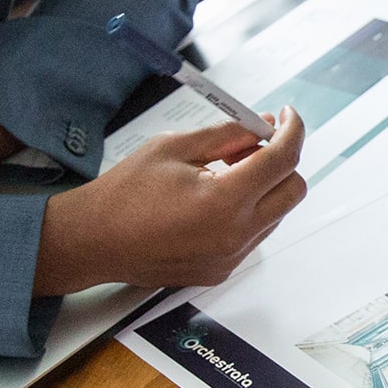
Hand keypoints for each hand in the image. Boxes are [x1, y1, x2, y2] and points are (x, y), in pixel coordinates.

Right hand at [32, 111, 306, 294]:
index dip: (292, 131)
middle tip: (248, 145)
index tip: (287, 116)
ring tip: (222, 173)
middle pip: (293, 190)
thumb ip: (227, 135)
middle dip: (281, 161)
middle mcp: (235, 235)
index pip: (283, 160)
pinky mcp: (222, 270)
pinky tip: (212, 201)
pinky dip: (247, 212)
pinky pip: (254, 235)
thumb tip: (263, 126)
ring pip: (277, 213)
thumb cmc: (125, 193)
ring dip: (263, 188)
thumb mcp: (174, 146)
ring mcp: (230, 258)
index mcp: (223, 201)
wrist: (94, 240)